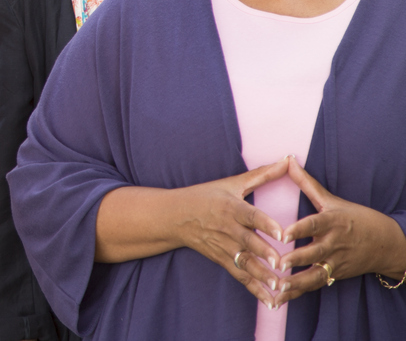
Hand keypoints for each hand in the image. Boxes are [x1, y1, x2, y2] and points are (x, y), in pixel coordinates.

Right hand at [177, 157, 289, 307]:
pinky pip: (240, 275)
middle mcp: (227, 228)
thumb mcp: (231, 183)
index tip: (282, 234)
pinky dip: (254, 289)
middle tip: (283, 264)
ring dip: (262, 275)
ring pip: (245, 263)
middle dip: (265, 254)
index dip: (266, 225)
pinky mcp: (221, 259)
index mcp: (231, 207)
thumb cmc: (206, 195)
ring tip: (279, 287)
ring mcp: (223, 246)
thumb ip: (262, 174)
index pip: (250, 216)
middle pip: (249, 242)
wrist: (174, 215)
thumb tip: (288, 160)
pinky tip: (271, 301)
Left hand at [274, 155, 405, 303]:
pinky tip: (279, 298)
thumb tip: (287, 159)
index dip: (299, 229)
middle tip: (277, 262)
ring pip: (315, 274)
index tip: (283, 233)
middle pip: (314, 252)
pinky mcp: (335, 275)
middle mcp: (334, 243)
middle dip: (296, 259)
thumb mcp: (332, 200)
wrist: (387, 244)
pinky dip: (298, 292)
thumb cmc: (355, 217)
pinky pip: (315, 285)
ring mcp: (336, 261)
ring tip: (277, 286)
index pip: (315, 224)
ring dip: (296, 282)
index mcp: (332, 222)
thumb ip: (306, 183)